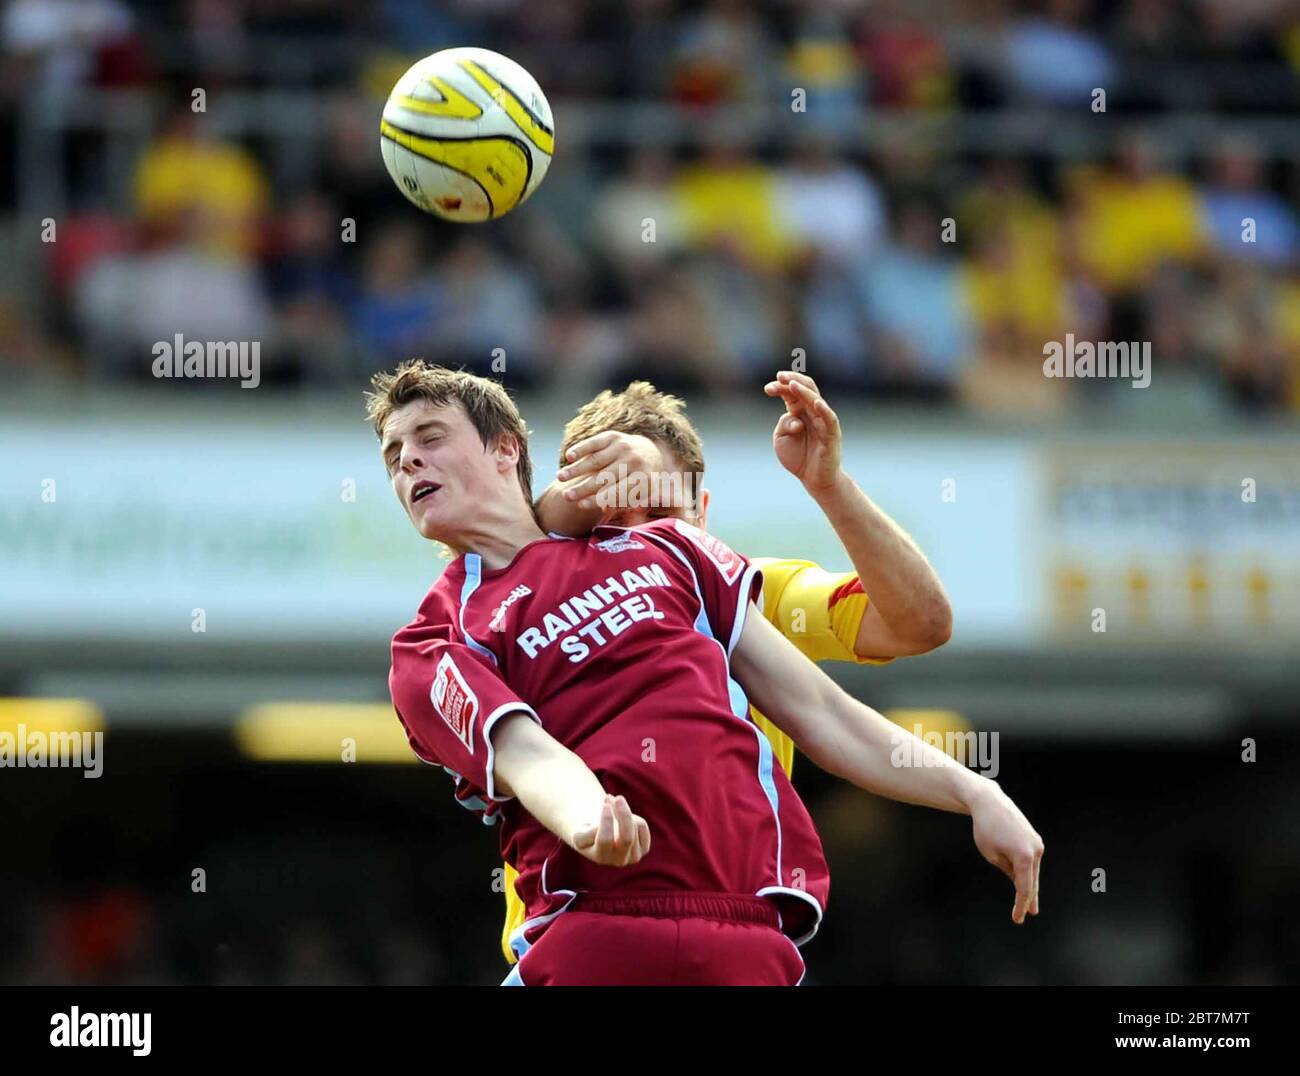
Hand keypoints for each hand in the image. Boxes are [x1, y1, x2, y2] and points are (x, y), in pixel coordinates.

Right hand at [555, 431, 668, 514]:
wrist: (650, 453)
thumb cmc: (640, 483)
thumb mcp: (641, 496)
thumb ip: (627, 506)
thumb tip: (611, 513)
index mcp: (643, 479)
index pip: (617, 492)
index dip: (598, 500)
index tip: (581, 506)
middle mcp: (634, 461)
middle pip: (604, 477)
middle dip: (584, 487)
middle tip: (566, 496)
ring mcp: (623, 446)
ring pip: (596, 460)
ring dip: (576, 469)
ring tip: (559, 478)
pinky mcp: (613, 436)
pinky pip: (594, 442)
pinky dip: (581, 449)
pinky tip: (569, 457)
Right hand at [572, 794, 651, 866]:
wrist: (598, 839)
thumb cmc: (586, 834)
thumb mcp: (579, 834)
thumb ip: (585, 835)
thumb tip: (598, 828)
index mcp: (601, 857)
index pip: (605, 839)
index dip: (605, 821)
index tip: (604, 805)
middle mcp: (619, 860)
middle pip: (626, 837)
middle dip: (623, 815)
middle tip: (618, 797)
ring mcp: (633, 856)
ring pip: (634, 827)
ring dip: (623, 809)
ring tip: (611, 801)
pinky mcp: (643, 848)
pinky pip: (642, 826)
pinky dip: (632, 816)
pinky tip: (622, 816)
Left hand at [765, 371, 841, 492]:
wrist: (814, 479)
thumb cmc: (798, 457)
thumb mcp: (781, 438)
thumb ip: (784, 424)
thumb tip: (795, 419)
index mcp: (799, 411)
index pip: (792, 393)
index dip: (781, 387)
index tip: (768, 388)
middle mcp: (813, 412)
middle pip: (805, 389)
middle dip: (792, 381)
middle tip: (779, 377)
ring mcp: (823, 422)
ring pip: (816, 400)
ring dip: (804, 391)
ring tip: (792, 384)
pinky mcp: (831, 434)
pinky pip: (829, 420)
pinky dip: (823, 410)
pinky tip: (815, 403)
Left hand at [967, 780, 1043, 923]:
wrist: (989, 801)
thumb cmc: (986, 828)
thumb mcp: (991, 854)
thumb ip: (1007, 870)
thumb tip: (1018, 880)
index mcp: (1024, 857)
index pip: (1024, 888)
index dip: (1021, 905)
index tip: (1017, 918)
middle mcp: (1035, 850)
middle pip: (1031, 881)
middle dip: (1029, 899)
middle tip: (1028, 915)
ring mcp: (1037, 843)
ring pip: (1032, 871)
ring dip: (1029, 886)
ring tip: (1030, 905)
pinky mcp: (1034, 838)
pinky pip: (1031, 861)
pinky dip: (1028, 872)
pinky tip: (1025, 882)